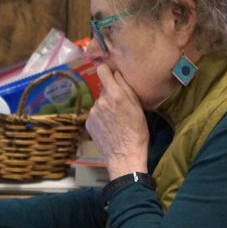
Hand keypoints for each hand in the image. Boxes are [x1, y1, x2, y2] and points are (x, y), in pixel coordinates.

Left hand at [86, 63, 148, 178]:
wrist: (125, 157)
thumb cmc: (137, 133)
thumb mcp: (138, 108)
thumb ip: (126, 87)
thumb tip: (117, 72)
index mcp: (115, 95)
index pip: (102, 70)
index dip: (107, 70)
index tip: (110, 73)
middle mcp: (101, 101)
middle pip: (104, 89)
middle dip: (112, 94)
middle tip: (122, 107)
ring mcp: (92, 112)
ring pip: (100, 103)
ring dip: (106, 107)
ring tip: (117, 121)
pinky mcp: (88, 123)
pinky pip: (95, 114)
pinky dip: (101, 118)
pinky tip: (110, 127)